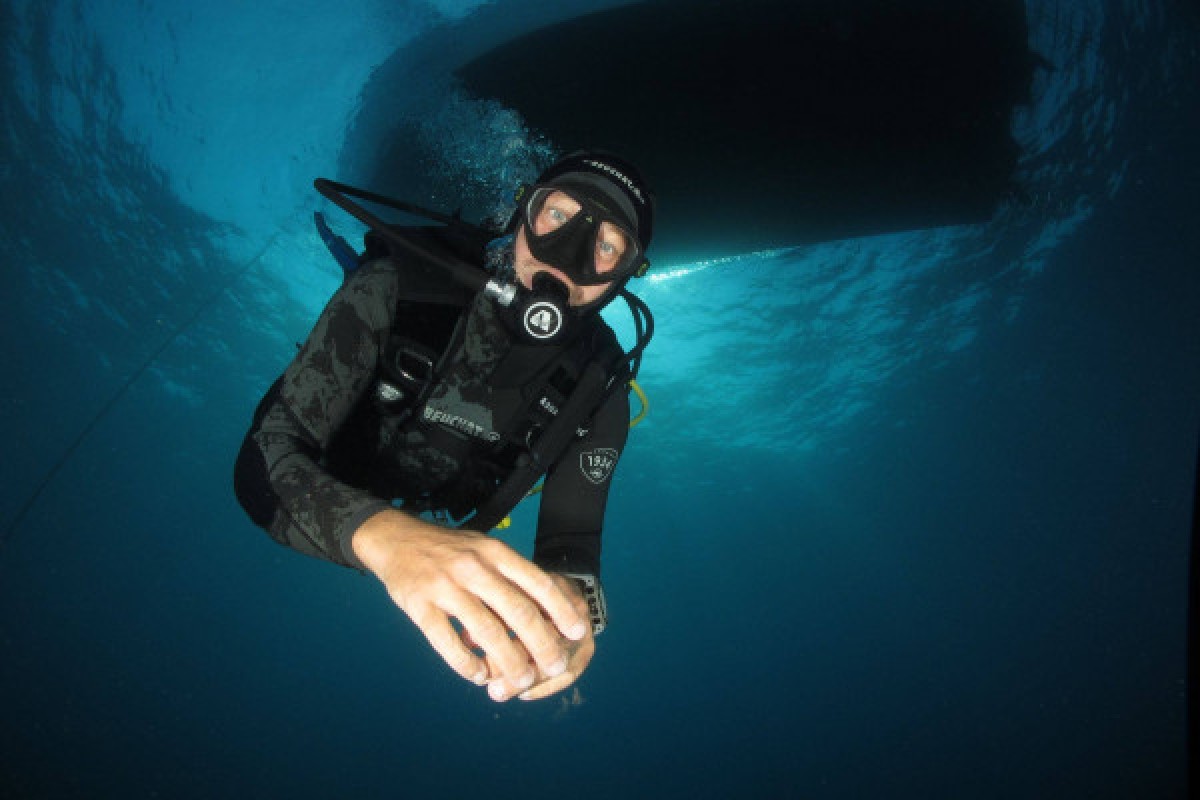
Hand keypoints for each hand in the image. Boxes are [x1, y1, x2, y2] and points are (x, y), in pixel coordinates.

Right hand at [351, 509, 588, 700]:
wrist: (396, 539)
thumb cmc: (451, 551)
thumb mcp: (485, 550)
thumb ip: (510, 578)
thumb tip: (545, 615)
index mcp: (495, 553)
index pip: (538, 583)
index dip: (561, 610)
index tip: (577, 632)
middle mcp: (474, 568)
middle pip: (519, 612)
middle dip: (543, 645)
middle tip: (555, 666)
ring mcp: (445, 587)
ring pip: (487, 632)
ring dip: (509, 662)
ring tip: (521, 681)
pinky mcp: (418, 605)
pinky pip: (446, 642)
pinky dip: (466, 664)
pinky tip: (478, 676)